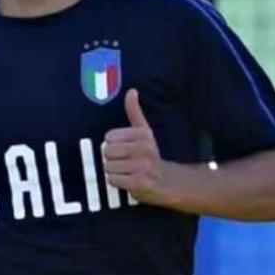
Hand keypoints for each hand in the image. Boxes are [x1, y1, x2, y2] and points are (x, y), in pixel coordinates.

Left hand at [103, 89, 166, 203]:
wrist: (168, 181)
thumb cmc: (150, 155)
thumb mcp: (144, 131)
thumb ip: (134, 112)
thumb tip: (131, 91)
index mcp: (143, 135)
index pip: (109, 137)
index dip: (114, 144)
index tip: (126, 148)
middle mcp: (144, 149)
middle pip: (106, 152)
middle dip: (112, 158)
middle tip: (125, 161)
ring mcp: (142, 167)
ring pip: (107, 166)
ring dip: (114, 171)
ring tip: (127, 171)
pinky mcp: (139, 183)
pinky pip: (112, 180)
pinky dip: (116, 182)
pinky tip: (128, 180)